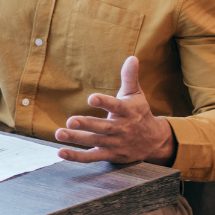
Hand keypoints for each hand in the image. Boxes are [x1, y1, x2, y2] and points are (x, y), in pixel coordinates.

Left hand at [54, 56, 177, 165]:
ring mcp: (116, 143)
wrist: (154, 141)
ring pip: (95, 142)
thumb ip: (130, 78)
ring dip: (77, 139)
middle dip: (87, 124)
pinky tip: (62, 152)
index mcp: (128, 112)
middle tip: (70, 120)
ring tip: (60, 134)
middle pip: (104, 127)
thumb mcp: (136, 95)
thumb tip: (132, 57)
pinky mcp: (110, 155)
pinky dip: (77, 156)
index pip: (116, 106)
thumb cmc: (140, 113)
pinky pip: (92, 157)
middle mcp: (122, 128)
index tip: (92, 98)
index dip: (105, 102)